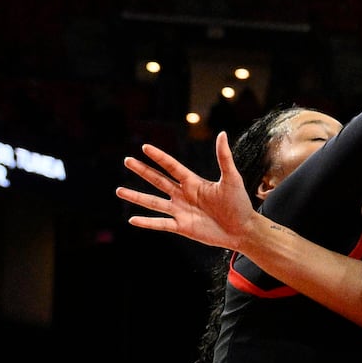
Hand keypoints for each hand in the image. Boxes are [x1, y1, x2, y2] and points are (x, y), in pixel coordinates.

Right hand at [116, 132, 256, 254]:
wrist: (242, 229)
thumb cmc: (239, 203)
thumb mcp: (231, 178)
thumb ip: (224, 157)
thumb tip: (221, 133)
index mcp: (194, 182)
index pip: (172, 166)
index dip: (159, 157)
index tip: (144, 147)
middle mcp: (183, 195)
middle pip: (158, 180)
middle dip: (142, 171)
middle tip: (127, 160)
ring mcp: (180, 211)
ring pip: (153, 202)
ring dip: (136, 197)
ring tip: (119, 190)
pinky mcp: (181, 227)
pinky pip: (160, 223)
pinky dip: (146, 222)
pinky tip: (132, 220)